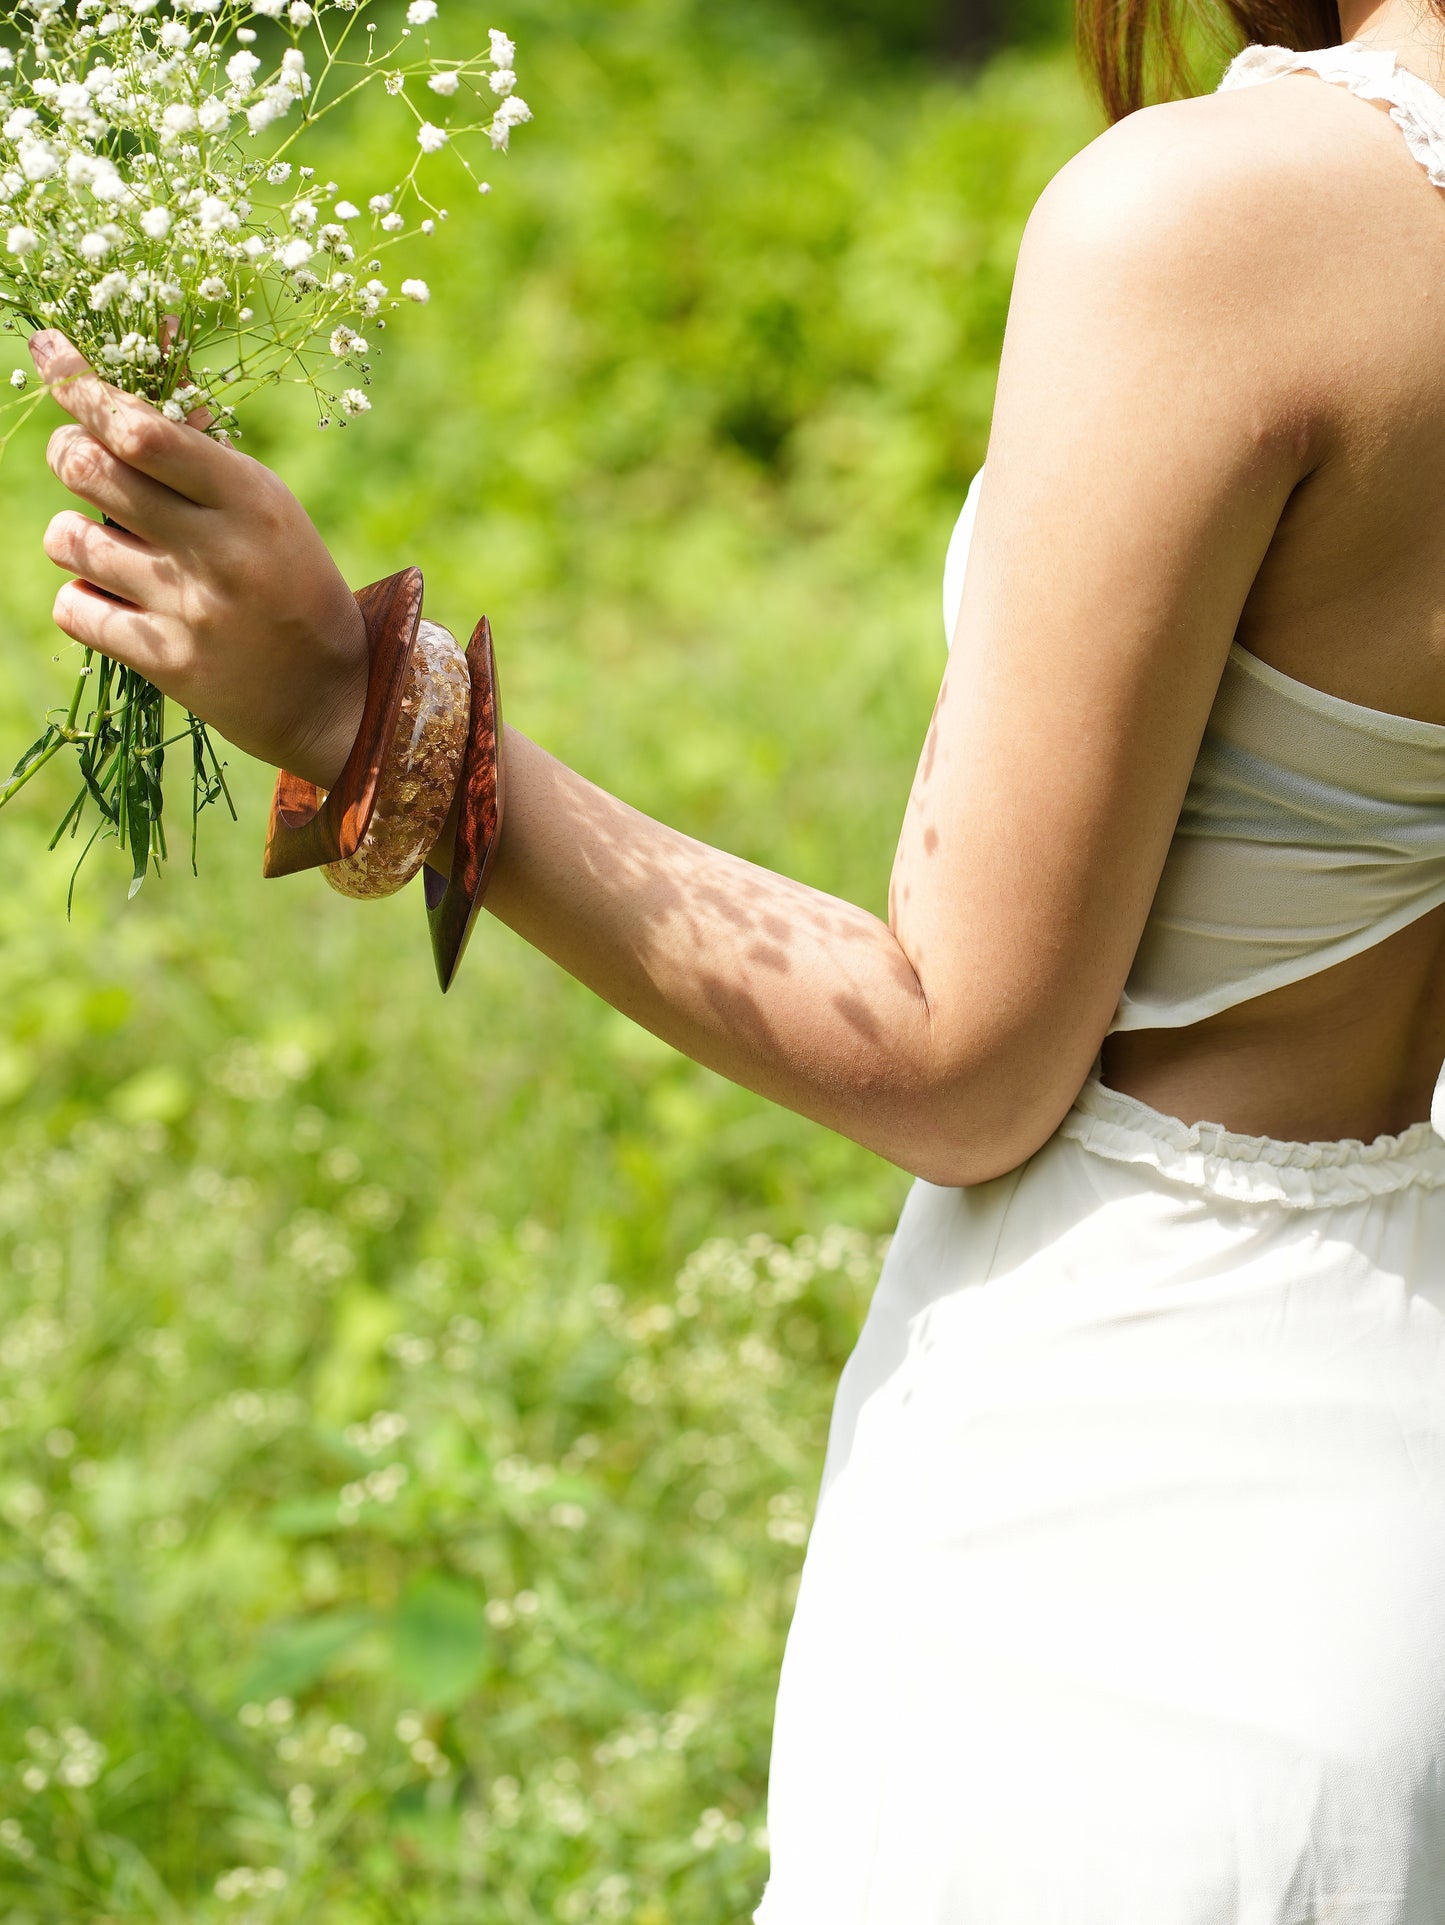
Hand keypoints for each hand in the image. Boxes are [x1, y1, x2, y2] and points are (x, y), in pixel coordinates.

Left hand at [30, 329, 367, 789]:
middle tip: (80, 459)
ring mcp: (189, 608)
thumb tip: (146, 356)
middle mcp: (218, 549)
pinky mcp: (166, 662)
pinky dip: (82, 598)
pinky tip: (115, 602)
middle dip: (68, 452)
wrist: (334, 700)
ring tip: (111, 548)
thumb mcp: (268, 509)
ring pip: (68, 537)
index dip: (80, 385)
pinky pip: (73, 607)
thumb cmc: (294, 587)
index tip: (47, 351)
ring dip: (74, 533)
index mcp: (252, 497)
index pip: (141, 428)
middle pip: (88, 469)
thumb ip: (200, 447)